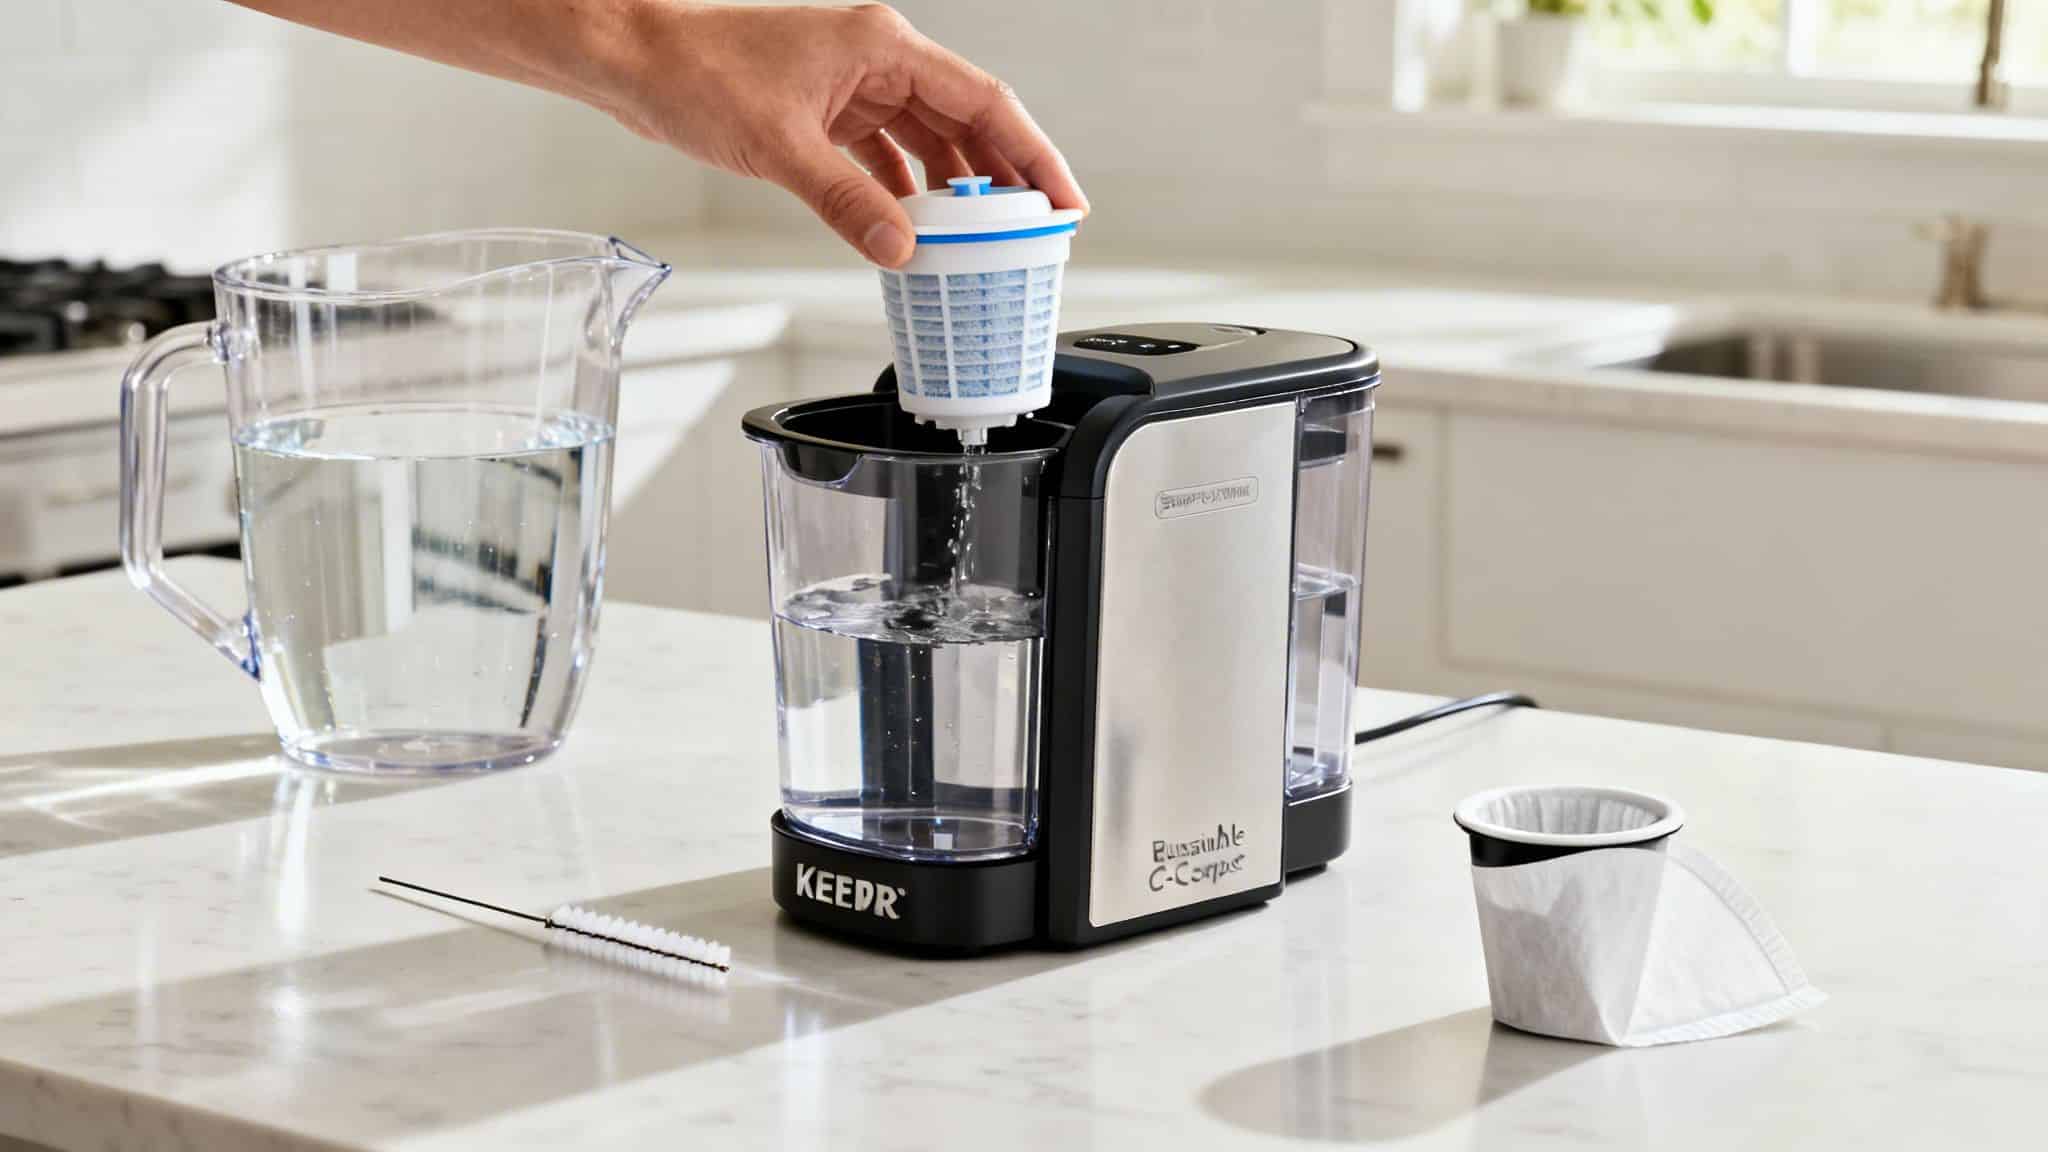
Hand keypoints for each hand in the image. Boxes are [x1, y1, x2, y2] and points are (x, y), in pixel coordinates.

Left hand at [597, 3, 1087, 265]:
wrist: (636, 61)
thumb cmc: (697, 74)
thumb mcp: (782, 148)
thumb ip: (849, 203)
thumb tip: (902, 250)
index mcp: (884, 46)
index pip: (984, 102)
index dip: (1033, 153)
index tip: (1064, 199)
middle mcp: (878, 58)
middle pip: (967, 121)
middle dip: (1005, 176)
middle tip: (1038, 230)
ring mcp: (853, 83)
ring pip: (929, 139)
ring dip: (955, 189)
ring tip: (984, 238)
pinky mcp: (828, 108)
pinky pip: (887, 152)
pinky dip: (906, 191)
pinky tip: (917, 227)